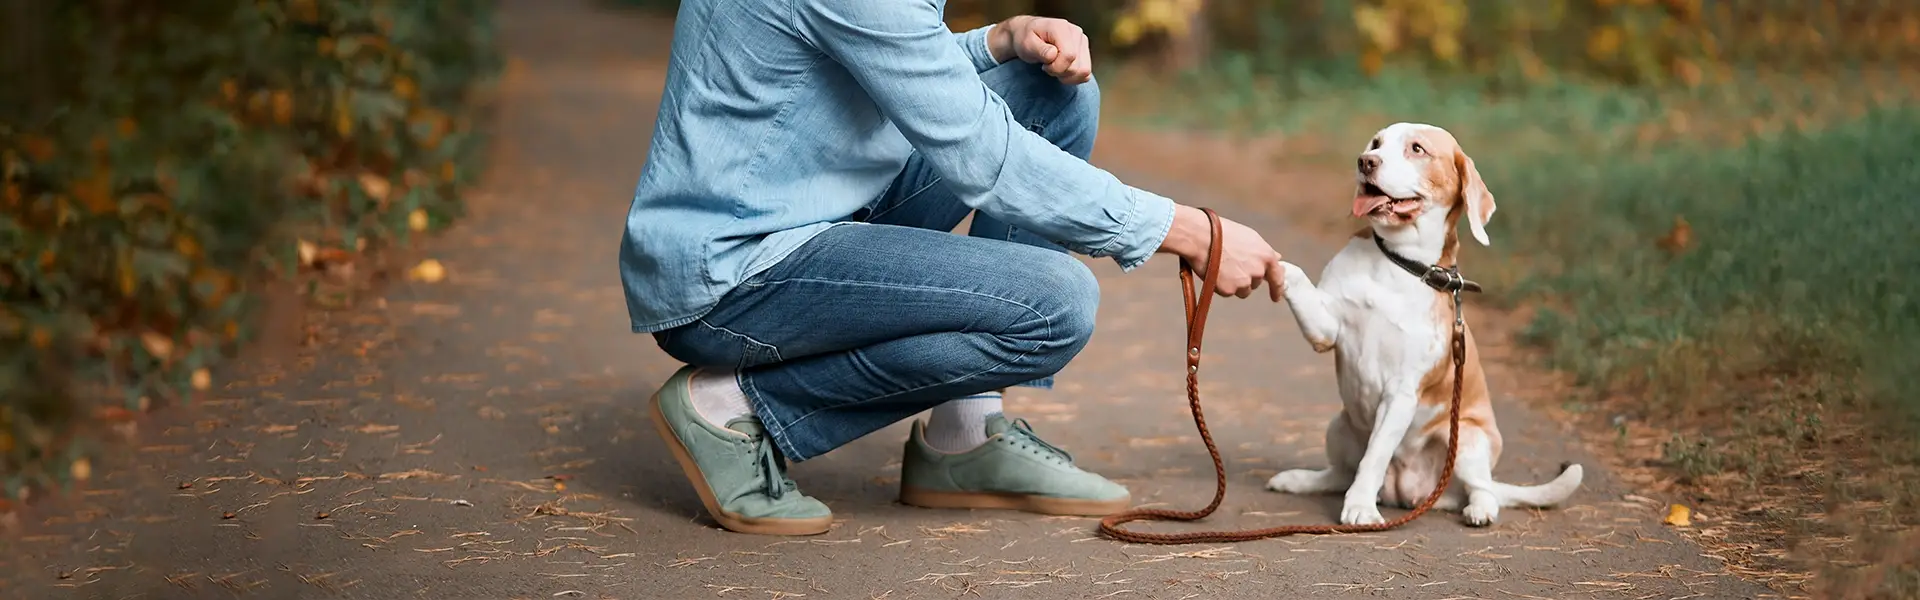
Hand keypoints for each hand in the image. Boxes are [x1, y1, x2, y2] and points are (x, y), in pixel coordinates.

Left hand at [991, 16, 1092, 83]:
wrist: (1028, 34)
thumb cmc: (1026, 39)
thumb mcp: (1026, 44)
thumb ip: (1039, 49)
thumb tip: (1053, 55)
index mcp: (1062, 28)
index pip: (1069, 55)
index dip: (1056, 67)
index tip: (1044, 66)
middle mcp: (1076, 32)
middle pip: (1077, 66)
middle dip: (1060, 72)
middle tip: (1047, 67)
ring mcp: (1082, 41)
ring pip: (1084, 71)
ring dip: (1067, 76)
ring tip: (1054, 68)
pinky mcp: (1084, 51)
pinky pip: (1086, 73)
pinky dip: (1074, 77)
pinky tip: (1062, 70)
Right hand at [1157, 205, 1285, 300]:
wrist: (1199, 237)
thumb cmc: (1222, 232)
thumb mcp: (1248, 238)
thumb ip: (1264, 252)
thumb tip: (1278, 258)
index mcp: (1266, 256)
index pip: (1278, 277)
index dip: (1277, 289)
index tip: (1276, 297)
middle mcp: (1258, 271)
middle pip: (1255, 283)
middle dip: (1246, 278)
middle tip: (1230, 264)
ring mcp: (1244, 282)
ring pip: (1242, 290)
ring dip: (1234, 283)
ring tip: (1220, 266)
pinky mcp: (1229, 290)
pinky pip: (1227, 292)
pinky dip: (1221, 285)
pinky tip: (1214, 271)